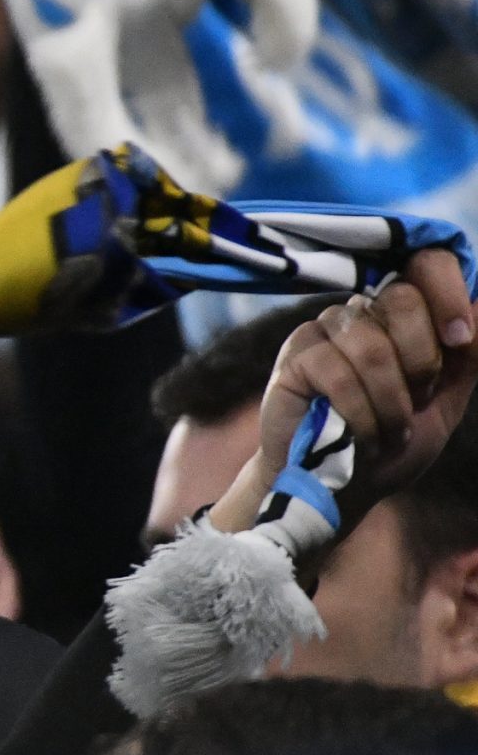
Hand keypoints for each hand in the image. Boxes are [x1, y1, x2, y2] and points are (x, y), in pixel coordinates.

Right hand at [215, 255, 477, 533]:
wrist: (340, 486)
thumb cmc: (390, 443)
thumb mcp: (446, 402)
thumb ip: (467, 358)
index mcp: (399, 316)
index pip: (426, 267)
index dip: (449, 295)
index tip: (459, 340)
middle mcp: (360, 312)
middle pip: (403, 300)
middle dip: (422, 362)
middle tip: (415, 402)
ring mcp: (323, 331)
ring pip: (372, 344)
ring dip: (391, 401)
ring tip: (388, 431)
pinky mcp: (295, 358)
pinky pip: (338, 373)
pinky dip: (361, 413)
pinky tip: (361, 433)